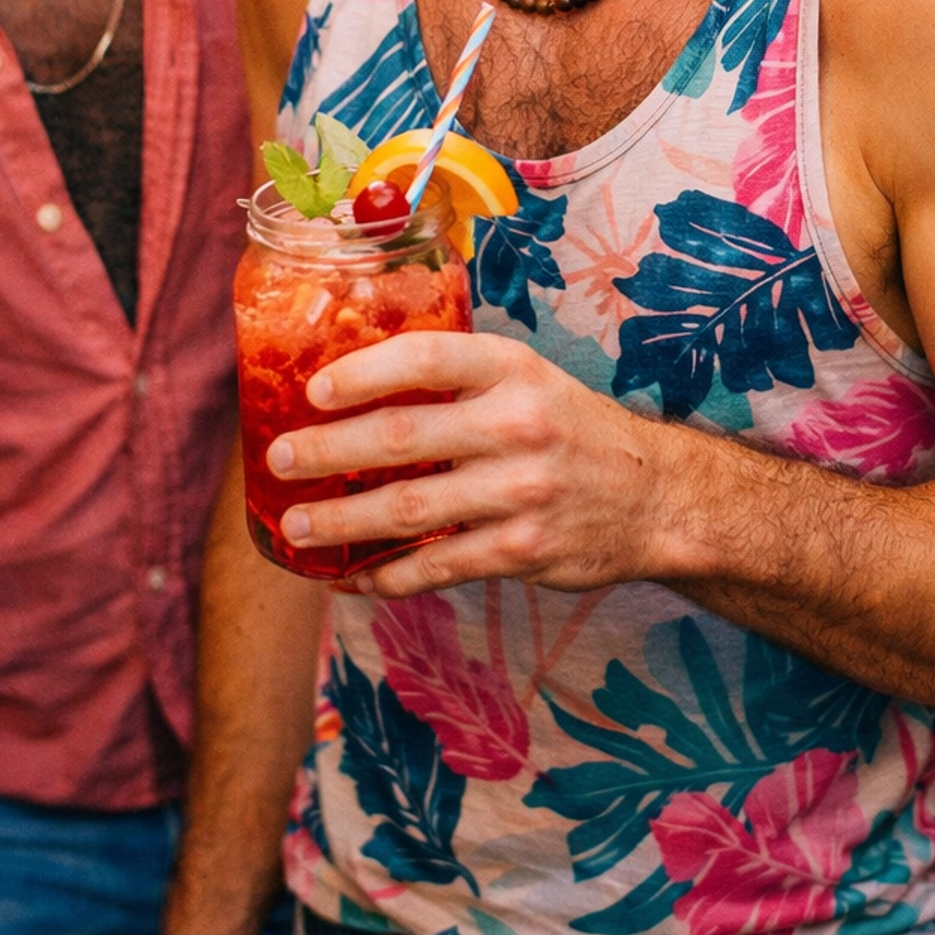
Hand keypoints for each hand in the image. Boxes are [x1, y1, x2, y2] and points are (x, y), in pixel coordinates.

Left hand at [265, 332, 673, 597]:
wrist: (654, 495)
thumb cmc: (572, 428)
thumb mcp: (529, 378)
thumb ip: (460, 379)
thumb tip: (358, 384)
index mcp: (513, 368)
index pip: (426, 356)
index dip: (362, 371)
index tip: (313, 390)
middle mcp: (517, 423)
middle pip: (402, 436)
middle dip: (328, 451)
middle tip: (280, 459)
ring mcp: (521, 491)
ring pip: (409, 509)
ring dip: (342, 522)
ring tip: (296, 526)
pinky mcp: (522, 551)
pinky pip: (438, 567)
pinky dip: (388, 575)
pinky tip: (354, 577)